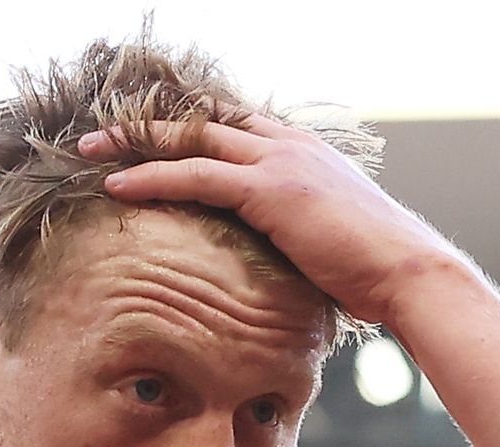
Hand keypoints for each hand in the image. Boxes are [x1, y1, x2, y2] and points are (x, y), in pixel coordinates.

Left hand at [89, 112, 470, 325]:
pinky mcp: (270, 189)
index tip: (150, 134)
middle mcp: (289, 146)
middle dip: (150, 123)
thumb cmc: (375, 273)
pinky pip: (196, 175)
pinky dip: (152, 177)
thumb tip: (274, 265)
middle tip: (104, 132)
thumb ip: (295, 237)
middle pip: (204, 120)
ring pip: (192, 138)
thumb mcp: (328, 244)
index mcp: (304, 154)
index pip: (234, 126)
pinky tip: (117, 186)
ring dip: (136, 141)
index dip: (189, 127)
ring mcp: (280, 162)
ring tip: (91, 150)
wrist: (408, 273)